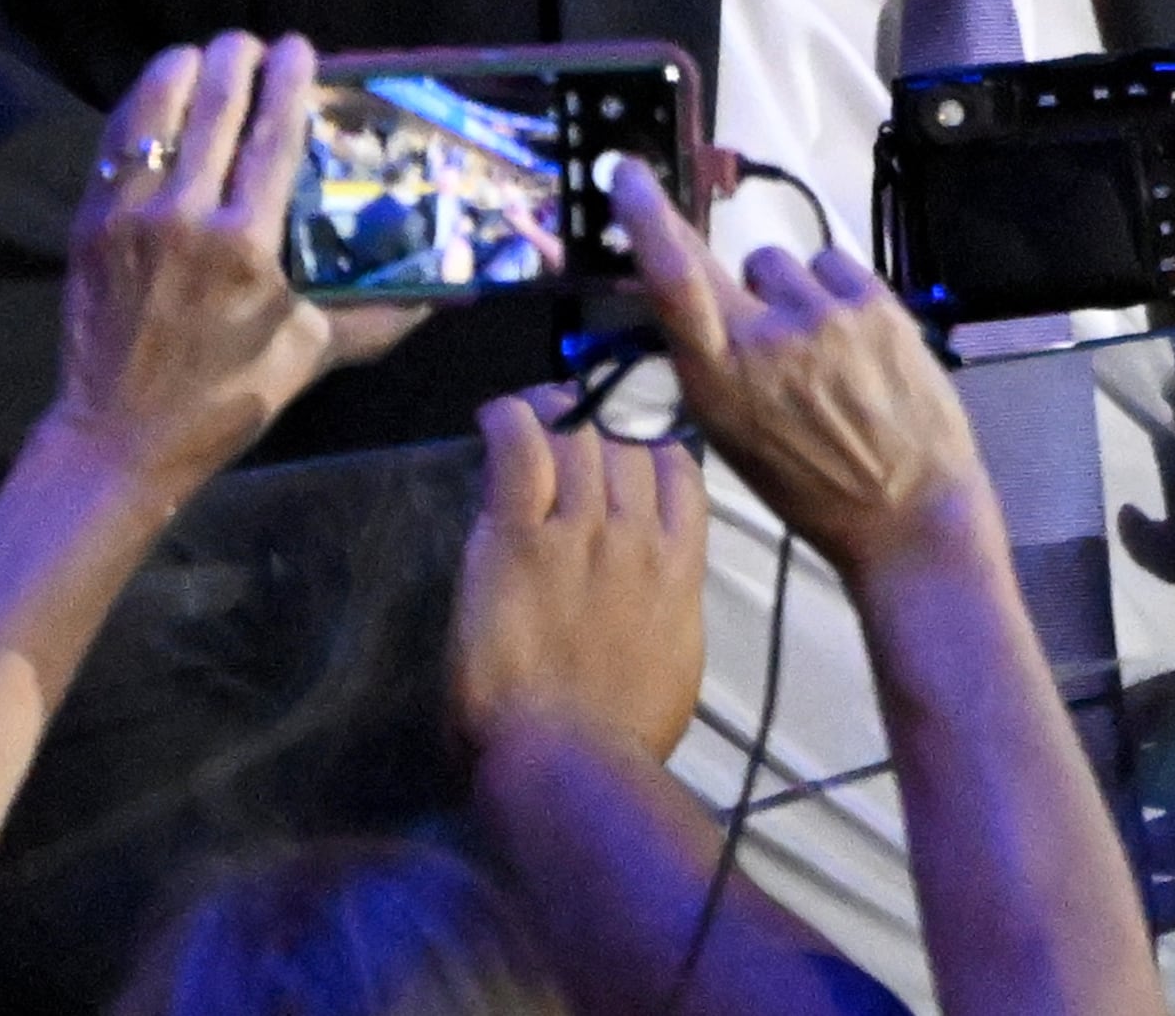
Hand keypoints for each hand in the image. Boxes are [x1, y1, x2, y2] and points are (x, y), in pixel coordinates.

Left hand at [47, 32, 349, 498]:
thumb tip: (445, 296)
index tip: (300, 48)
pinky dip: (138, 110)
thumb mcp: (309, 356)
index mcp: (248, 246)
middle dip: (236, 59)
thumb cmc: (226, 399)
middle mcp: (188, 216)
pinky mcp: (90, 223)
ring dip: (181, 69)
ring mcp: (131, 216)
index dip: (289, 81)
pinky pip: (115, 145)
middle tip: (253, 45)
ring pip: (155, 111)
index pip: (273, 136)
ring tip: (202, 56)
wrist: (120, 437)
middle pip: (214, 105)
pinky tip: (156, 97)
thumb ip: (376, 319)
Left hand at [454, 393, 708, 762]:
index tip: (621, 438)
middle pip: (624, 439)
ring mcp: (579, 531)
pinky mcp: (519, 538)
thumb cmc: (621, 736)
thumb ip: (668, 606)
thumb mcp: (674, 663)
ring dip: (550, 410)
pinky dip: (507, 419)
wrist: (568, 763)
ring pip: (575, 434)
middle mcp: (636, 534)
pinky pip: (518, 449)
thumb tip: (654, 585)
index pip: (677, 466)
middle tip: (562, 417)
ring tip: (528, 413)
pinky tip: (494, 416)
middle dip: (594, 417)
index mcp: (680, 567)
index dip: (647, 440)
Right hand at [613, 157, 997, 581]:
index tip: (628, 173)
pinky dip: (835, 293)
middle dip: (731, 271)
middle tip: (754, 307)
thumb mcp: (733, 438)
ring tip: (821, 348)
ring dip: (791, 295)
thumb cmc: (811, 488)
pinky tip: (853, 339)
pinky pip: (832, 265)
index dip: (645, 219)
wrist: (909, 510)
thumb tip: (683, 309)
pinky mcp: (877, 301)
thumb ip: (708, 366)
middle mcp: (767, 336)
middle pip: (729, 260)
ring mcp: (826, 313)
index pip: (672, 279)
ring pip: (784, 265)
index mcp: (720, 380)